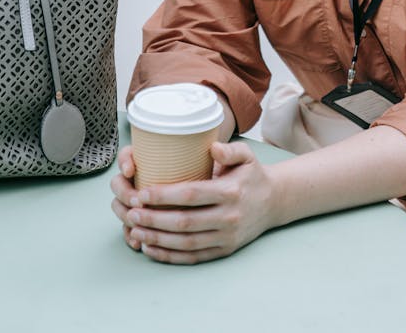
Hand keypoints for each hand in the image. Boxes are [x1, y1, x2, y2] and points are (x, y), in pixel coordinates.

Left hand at [110, 141, 277, 263]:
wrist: (274, 202)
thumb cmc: (252, 175)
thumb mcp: (247, 155)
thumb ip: (230, 149)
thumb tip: (212, 148)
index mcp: (230, 192)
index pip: (191, 195)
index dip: (164, 196)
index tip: (142, 192)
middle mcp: (228, 217)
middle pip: (184, 222)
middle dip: (154, 219)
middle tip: (132, 213)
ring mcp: (226, 238)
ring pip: (185, 243)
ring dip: (157, 239)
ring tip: (135, 231)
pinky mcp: (223, 251)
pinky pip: (192, 257)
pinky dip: (169, 256)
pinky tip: (150, 249)